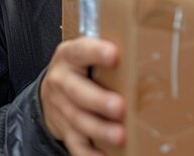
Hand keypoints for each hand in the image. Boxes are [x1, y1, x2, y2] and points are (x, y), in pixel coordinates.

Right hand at [40, 37, 125, 155]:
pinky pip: (76, 145)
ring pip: (79, 121)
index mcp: (69, 56)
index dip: (96, 52)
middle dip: (100, 101)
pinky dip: (90, 154)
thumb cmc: (80, 65)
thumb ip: (104, 50)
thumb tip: (142, 48)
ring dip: (100, 130)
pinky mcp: (64, 130)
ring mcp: (61, 107)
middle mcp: (62, 81)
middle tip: (120, 107)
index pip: (80, 51)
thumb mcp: (85, 51)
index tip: (114, 54)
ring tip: (121, 136)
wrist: (51, 88)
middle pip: (78, 92)